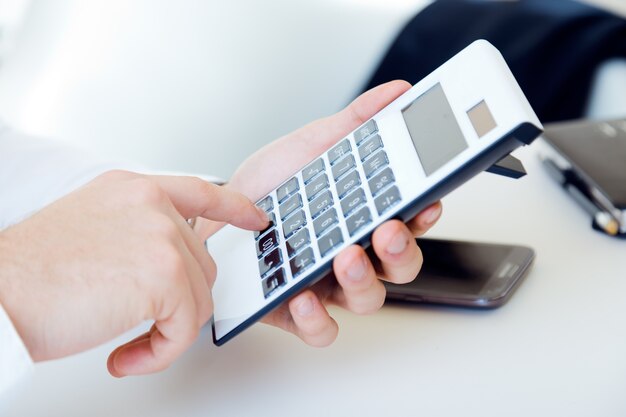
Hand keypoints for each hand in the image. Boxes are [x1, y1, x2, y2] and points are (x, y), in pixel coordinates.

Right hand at [0, 171, 267, 375]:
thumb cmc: (31, 273)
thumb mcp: (92, 228)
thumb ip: (139, 233)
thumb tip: (174, 263)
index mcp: (134, 189)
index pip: (201, 192)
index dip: (235, 208)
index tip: (256, 219)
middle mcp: (152, 205)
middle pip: (202, 264)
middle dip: (177, 302)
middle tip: (140, 322)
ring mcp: (162, 236)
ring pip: (199, 297)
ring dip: (168, 329)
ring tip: (126, 340)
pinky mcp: (164, 275)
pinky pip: (187, 327)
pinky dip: (162, 352)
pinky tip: (127, 355)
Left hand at [196, 80, 441, 345]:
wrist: (215, 212)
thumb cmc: (269, 185)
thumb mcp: (310, 145)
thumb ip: (355, 122)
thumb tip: (397, 92)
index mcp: (363, 217)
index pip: (410, 221)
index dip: (426, 215)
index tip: (426, 200)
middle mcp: (353, 253)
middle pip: (400, 266)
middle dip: (402, 251)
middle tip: (388, 230)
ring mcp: (327, 284)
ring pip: (369, 299)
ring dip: (365, 281)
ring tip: (346, 256)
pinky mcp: (295, 310)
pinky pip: (321, 330)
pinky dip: (318, 319)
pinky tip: (304, 296)